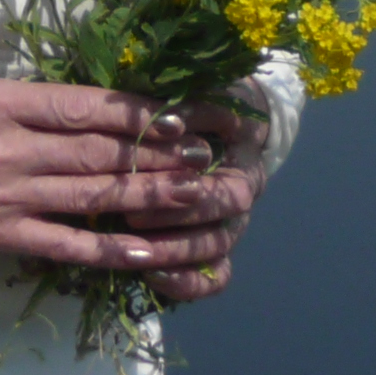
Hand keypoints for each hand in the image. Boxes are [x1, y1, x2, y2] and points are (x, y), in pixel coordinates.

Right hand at [0, 74, 266, 289]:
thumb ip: (20, 96)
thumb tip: (87, 102)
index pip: (85, 105)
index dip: (141, 111)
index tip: (184, 113)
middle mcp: (4, 146)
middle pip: (101, 151)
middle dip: (164, 153)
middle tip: (215, 155)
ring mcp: (2, 195)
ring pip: (94, 196)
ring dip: (155, 197)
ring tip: (204, 197)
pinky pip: (65, 245)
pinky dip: (113, 249)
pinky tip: (154, 251)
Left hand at [125, 90, 268, 303]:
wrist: (222, 120)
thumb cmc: (202, 101)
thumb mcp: (200, 92)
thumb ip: (187, 106)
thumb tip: (169, 122)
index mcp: (243, 157)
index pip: (230, 176)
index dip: (196, 183)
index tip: (152, 187)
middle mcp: (242, 195)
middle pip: (224, 219)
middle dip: (178, 220)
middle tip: (132, 214)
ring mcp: (231, 224)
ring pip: (215, 251)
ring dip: (175, 252)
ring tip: (135, 249)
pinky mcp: (216, 250)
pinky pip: (213, 279)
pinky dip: (186, 282)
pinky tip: (153, 275)